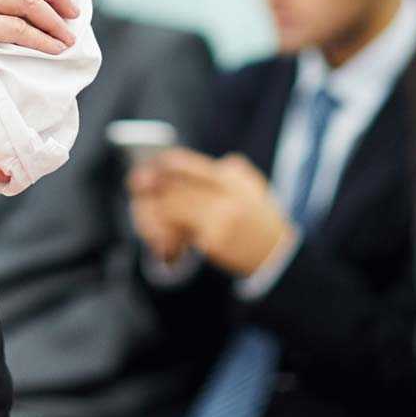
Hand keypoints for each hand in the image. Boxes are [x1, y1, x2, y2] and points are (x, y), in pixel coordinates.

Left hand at [132, 148, 291, 277]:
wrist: (278, 254)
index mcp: (231, 181)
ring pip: (173, 209)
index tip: (152, 164)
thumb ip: (231, 171)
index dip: (165, 163)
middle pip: (175, 187)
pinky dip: (167, 230)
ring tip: (145, 208)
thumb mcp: (253, 187)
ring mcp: (217, 220)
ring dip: (156, 209)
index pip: (188, 165)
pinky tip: (162, 232)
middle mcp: (223, 197)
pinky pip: (180, 231)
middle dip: (154, 186)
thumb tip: (206, 161)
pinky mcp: (212, 241)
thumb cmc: (262, 219)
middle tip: (137, 184)